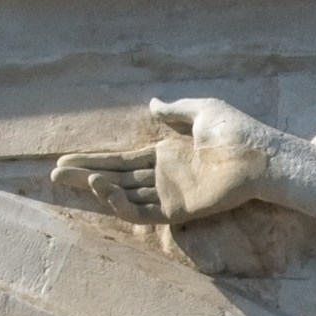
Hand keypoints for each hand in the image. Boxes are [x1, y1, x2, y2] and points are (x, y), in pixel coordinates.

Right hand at [49, 98, 278, 223]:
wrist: (261, 155)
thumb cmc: (237, 132)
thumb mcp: (201, 111)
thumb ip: (174, 111)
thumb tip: (152, 104)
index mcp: (166, 156)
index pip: (121, 161)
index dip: (93, 161)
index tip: (65, 161)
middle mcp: (164, 177)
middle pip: (115, 178)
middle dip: (84, 176)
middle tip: (54, 175)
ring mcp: (171, 195)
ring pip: (124, 196)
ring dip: (97, 188)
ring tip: (72, 177)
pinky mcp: (180, 210)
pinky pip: (143, 211)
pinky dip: (120, 202)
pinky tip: (102, 187)